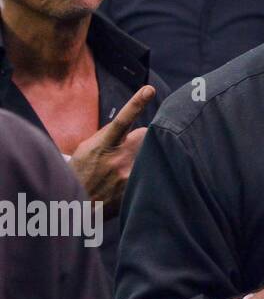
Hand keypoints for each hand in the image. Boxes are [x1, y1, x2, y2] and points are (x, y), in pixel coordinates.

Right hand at [68, 84, 154, 218]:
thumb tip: (127, 123)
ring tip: (125, 169)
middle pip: (146, 135)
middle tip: (127, 153)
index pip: (121, 121)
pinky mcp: (136, 188)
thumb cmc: (81, 173)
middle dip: (140, 140)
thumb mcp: (86, 149)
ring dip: (143, 155)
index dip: (136, 104)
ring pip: (150, 152)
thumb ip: (107, 134)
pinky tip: (129, 181)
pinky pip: (151, 170)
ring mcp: (129, 174)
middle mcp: (118, 158)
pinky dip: (146, 171)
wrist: (76, 208)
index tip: (149, 90)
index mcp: (103, 146)